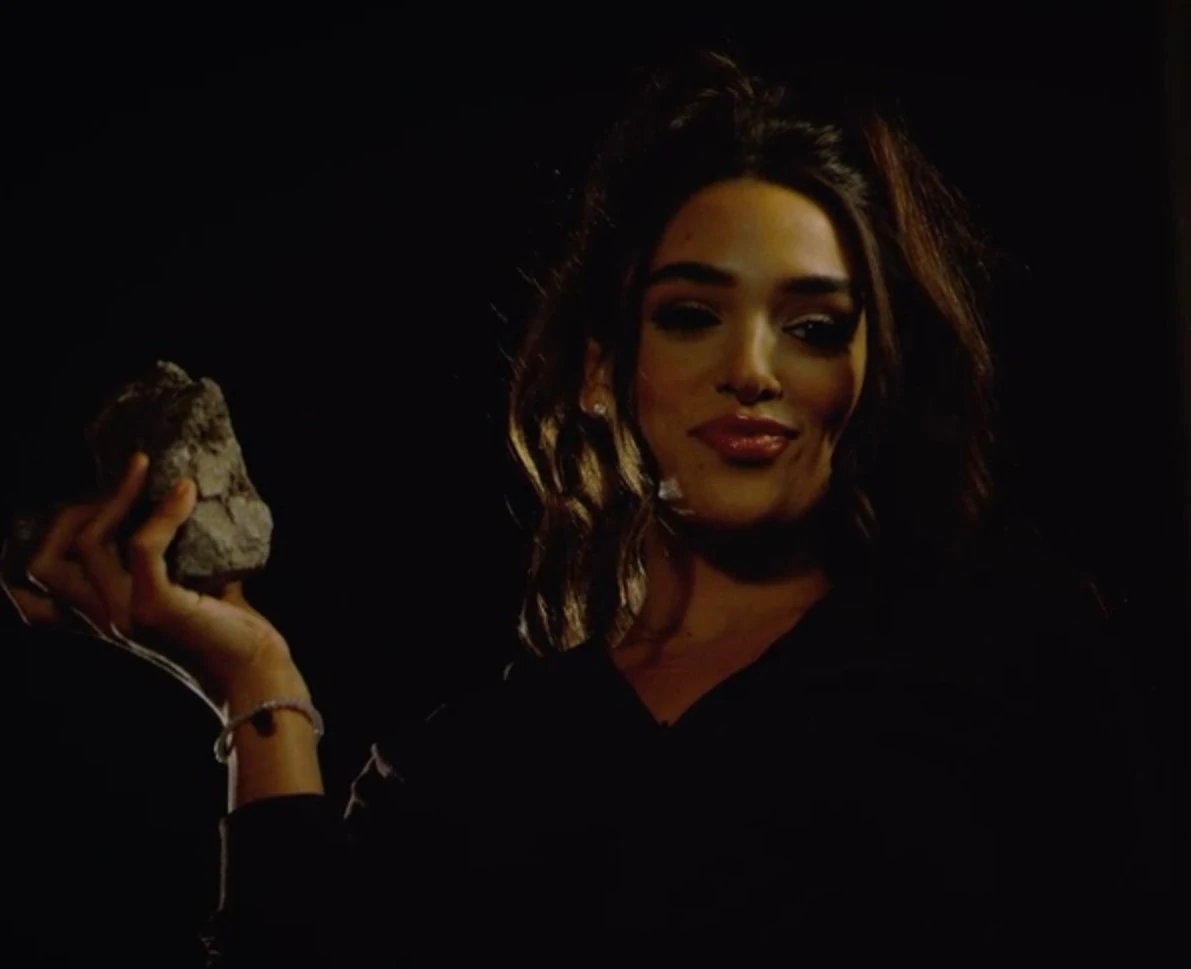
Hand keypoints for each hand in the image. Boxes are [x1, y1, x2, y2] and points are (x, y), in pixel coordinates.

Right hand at [5, 452, 297, 705]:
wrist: (255, 669)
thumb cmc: (229, 628)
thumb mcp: (191, 588)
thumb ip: (173, 556)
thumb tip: (179, 499)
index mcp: (103, 617)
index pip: (41, 580)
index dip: (57, 532)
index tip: (102, 496)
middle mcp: (103, 619)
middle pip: (49, 558)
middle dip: (79, 509)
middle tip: (126, 479)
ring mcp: (124, 615)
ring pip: (89, 543)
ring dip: (118, 496)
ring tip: (145, 470)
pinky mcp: (154, 608)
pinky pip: (141, 547)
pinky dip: (162, 514)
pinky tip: (186, 494)